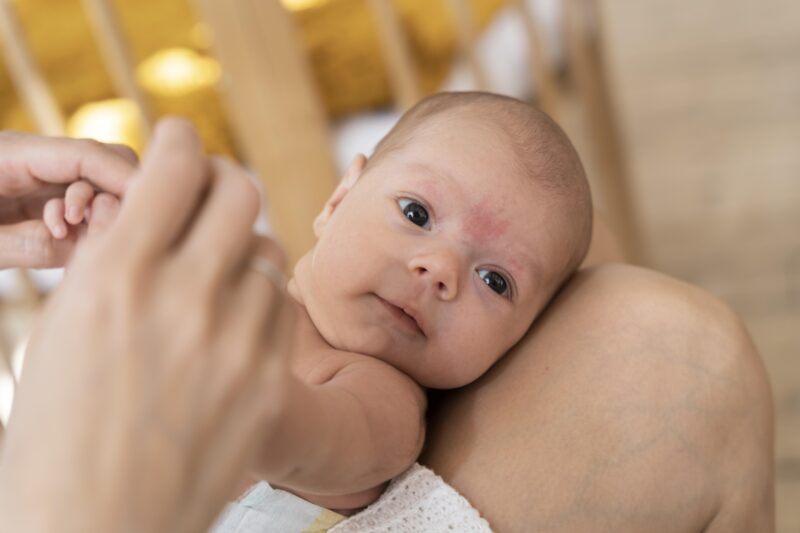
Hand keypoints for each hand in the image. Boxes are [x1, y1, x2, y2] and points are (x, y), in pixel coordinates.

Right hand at [0, 119, 293, 532]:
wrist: (95, 527)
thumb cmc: (57, 432)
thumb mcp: (61, 329)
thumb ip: (112, 260)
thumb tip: (149, 208)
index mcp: (117, 277)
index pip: (174, 166)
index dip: (180, 140)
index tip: (180, 142)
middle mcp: (183, 298)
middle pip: (240, 190)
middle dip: (220, 181)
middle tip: (207, 194)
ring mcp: (234, 341)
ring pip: (267, 249)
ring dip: (240, 249)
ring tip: (214, 274)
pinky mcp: (268, 381)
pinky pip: (281, 307)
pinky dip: (258, 301)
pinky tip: (233, 321)